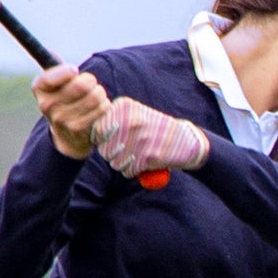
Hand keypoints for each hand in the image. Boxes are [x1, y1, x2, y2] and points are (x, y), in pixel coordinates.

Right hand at [37, 64, 107, 158]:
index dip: (66, 71)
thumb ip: (57, 70)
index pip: (50, 76)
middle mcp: (46, 104)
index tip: (75, 70)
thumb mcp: (57, 85)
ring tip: (96, 96)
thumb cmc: (64, 101)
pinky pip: (101, 108)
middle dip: (91, 81)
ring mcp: (61, 118)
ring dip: (100, 93)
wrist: (67, 135)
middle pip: (81, 84)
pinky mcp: (77, 128)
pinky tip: (99, 107)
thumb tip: (52, 52)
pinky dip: (104, 105)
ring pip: (94, 96)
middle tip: (91, 84)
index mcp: (39, 88)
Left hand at [91, 95, 207, 184]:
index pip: (97, 129)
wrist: (186, 140)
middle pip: (104, 148)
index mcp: (124, 106)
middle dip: (112, 155)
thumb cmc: (155, 129)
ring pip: (115, 162)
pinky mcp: (148, 155)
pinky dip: (134, 171)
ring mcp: (139, 137)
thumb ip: (112, 119)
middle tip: (127, 152)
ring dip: (123, 165)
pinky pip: (128, 171)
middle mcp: (130, 119)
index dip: (102, 141)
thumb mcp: (135, 113)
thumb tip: (90, 133)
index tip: (114, 142)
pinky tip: (145, 163)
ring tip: (137, 157)